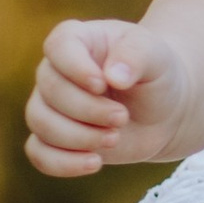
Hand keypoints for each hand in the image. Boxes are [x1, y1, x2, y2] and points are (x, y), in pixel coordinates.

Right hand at [26, 17, 190, 175]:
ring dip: (78, 137)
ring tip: (114, 138)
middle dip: (87, 110)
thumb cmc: (156, 73)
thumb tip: (113, 77)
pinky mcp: (54, 139)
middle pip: (49, 90)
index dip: (75, 68)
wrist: (164, 110)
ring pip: (40, 123)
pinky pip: (38, 153)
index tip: (102, 84)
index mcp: (77, 40)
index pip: (58, 46)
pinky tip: (95, 163)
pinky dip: (63, 163)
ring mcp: (50, 106)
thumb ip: (136, 55)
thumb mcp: (156, 55)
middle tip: (122, 117)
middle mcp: (56, 71)